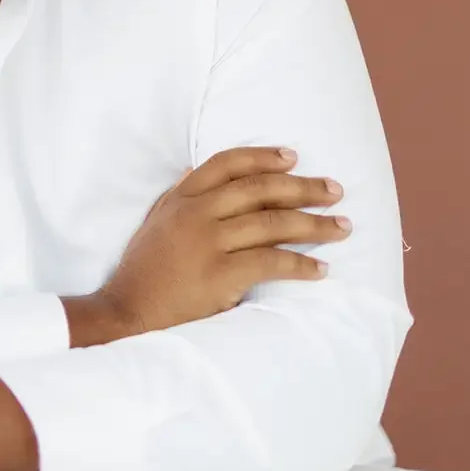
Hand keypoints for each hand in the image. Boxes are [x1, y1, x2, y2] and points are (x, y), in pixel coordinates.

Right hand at [65, 147, 350, 342]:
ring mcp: (207, 243)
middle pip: (259, 190)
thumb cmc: (144, 271)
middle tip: (335, 190)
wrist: (128, 313)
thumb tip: (197, 174)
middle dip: (303, 187)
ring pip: (272, 223)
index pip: (226, 164)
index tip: (294, 156)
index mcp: (181, 198)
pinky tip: (321, 268)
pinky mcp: (219, 275)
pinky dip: (301, 265)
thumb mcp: (156, 223)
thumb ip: (179, 199)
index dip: (263, 157)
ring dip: (313, 225)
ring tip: (341, 227)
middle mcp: (195, 214)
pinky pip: (271, 262)